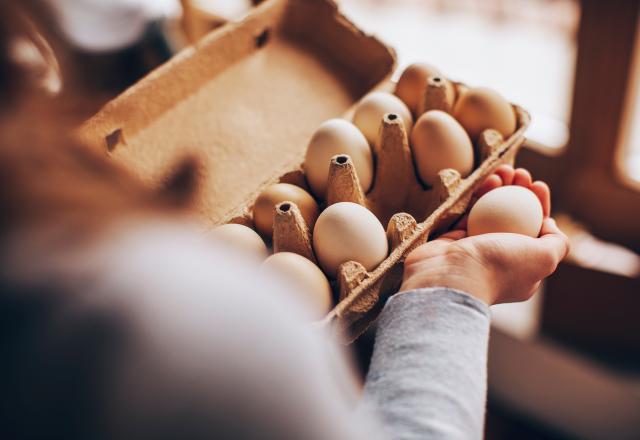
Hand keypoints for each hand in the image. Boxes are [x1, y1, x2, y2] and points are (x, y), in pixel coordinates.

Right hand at [400, 166, 568, 304]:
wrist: (450, 276)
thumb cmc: (498, 267)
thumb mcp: (544, 258)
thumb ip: (557, 242)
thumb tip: (549, 225)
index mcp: (525, 268)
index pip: (538, 232)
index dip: (541, 206)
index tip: (538, 186)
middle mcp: (502, 259)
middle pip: (516, 219)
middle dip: (520, 193)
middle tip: (521, 174)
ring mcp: (477, 250)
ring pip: (493, 214)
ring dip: (501, 189)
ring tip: (504, 170)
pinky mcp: (456, 240)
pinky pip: (471, 213)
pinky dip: (480, 196)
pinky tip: (489, 179)